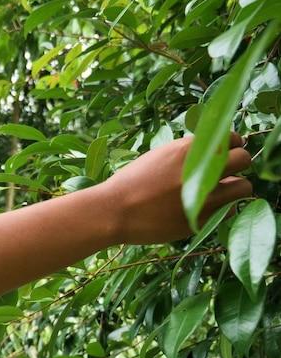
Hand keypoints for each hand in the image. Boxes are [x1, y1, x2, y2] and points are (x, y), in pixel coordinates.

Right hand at [103, 132, 251, 244]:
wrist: (114, 211)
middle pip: (244, 159)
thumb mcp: (158, 157)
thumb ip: (187, 154)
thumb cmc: (131, 183)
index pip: (232, 138)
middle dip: (238, 165)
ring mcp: (204, 196)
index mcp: (188, 149)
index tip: (224, 153)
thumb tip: (211, 153)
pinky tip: (204, 209)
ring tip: (220, 192)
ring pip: (244, 187)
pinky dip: (220, 209)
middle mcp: (201, 170)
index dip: (230, 146)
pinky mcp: (202, 219)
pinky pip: (228, 211)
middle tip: (227, 172)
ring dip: (235, 188)